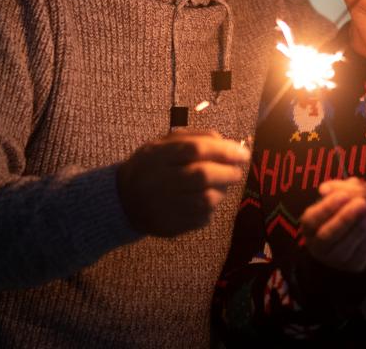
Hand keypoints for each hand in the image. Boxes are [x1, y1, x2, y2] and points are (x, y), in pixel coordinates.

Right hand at [117, 131, 249, 236]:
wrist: (123, 201)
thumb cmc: (152, 166)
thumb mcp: (164, 143)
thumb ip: (195, 138)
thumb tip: (228, 143)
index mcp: (156, 155)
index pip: (195, 150)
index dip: (223, 150)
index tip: (243, 153)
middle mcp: (158, 181)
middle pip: (202, 176)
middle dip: (227, 172)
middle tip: (237, 171)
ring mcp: (163, 207)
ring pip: (205, 200)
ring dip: (222, 191)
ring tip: (221, 185)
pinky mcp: (169, 227)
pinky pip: (201, 218)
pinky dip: (211, 208)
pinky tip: (205, 200)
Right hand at [300, 191, 365, 271]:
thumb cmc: (363, 200)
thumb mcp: (355, 190)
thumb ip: (341, 188)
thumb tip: (323, 189)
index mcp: (311, 223)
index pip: (310, 219)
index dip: (326, 208)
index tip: (343, 195)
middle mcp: (318, 243)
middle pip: (325, 236)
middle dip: (344, 220)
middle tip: (362, 204)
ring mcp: (333, 258)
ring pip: (340, 250)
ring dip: (356, 232)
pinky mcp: (350, 267)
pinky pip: (356, 261)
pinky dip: (365, 247)